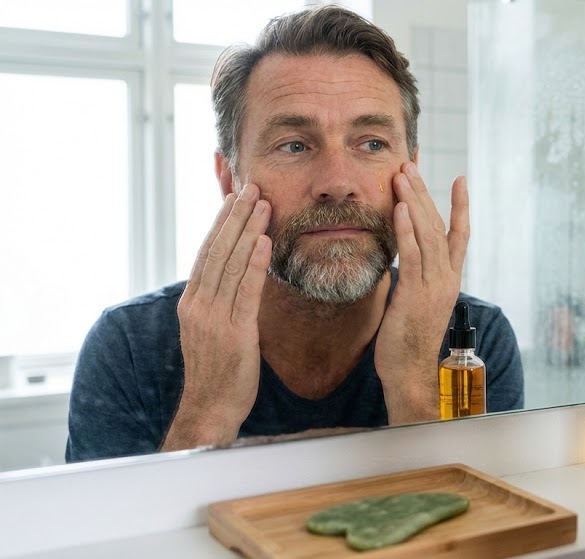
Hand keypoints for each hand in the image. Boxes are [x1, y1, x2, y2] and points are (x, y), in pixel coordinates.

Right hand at [164, 184, 271, 449]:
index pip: (207, 253)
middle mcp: (198, 305)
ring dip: (247, 231)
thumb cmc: (218, 372)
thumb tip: (239, 277)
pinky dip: (255, 264)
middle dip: (234, 217)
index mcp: (192, 303)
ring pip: (231, 264)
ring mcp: (213, 318)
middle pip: (216, 251)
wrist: (210, 410)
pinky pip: (245, 291)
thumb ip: (223, 302)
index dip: (221, 224)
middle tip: (251, 187)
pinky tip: (265, 242)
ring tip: (262, 203)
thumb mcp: (214, 331)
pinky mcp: (234, 333)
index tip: (234, 198)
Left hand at [375, 162, 468, 423]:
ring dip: (414, 203)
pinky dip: (406, 231)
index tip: (459, 179)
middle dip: (425, 194)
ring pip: (427, 236)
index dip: (460, 207)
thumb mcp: (414, 303)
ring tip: (403, 176)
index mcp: (449, 280)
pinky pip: (412, 256)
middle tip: (411, 166)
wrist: (410, 373)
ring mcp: (434, 287)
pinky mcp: (416, 295)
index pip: (460, 235)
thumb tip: (401, 258)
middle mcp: (446, 279)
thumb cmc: (407, 342)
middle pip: (439, 227)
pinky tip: (398, 210)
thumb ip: (413, 278)